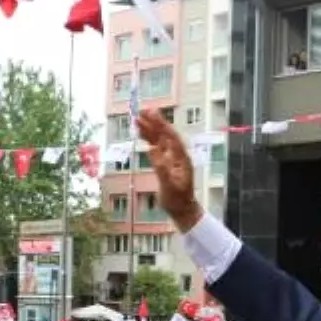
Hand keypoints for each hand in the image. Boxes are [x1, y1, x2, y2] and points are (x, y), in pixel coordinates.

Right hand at [137, 110, 200, 230]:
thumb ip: (161, 168)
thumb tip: (152, 150)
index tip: (151, 114)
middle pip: (165, 135)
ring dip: (150, 129)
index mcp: (181, 158)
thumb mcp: (169, 186)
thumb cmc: (177, 200)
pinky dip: (149, 139)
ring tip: (138, 118)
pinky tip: (141, 133)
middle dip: (154, 122)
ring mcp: (171, 159)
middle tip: (142, 110)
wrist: (182, 209)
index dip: (161, 125)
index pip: (171, 137)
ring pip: (159, 140)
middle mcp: (177, 155)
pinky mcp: (165, 163)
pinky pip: (156, 147)